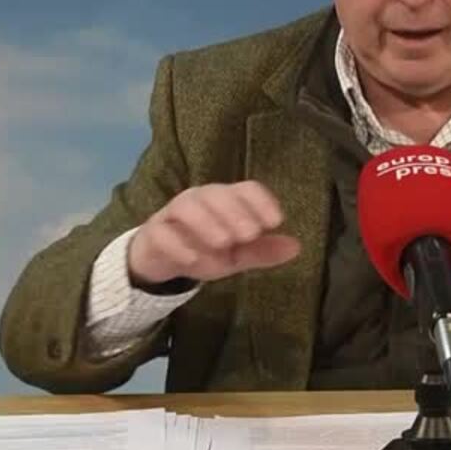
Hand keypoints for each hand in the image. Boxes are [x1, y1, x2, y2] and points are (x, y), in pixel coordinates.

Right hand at [126, 181, 300, 286]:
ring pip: (188, 206)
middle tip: (250, 234)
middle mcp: (200, 200)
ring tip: (224, 243)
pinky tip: (193, 259)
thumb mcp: (237, 255)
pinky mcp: (153, 232)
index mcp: (225, 200)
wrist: (162, 259)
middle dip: (235, 212)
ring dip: (207, 222)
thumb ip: (262, 251)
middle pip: (217, 194)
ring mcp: (174, 213)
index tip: (276, 221)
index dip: (261, 201)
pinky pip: (162, 232)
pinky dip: (177, 244)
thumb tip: (296, 247)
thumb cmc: (205, 250)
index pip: (245, 189)